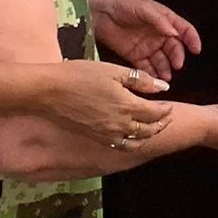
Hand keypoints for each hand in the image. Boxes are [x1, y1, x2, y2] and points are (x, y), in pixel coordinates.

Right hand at [37, 61, 173, 147]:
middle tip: (167, 117)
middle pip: (148, 130)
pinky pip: (118, 146)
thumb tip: (162, 87)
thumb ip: (141, 81)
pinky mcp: (94, 137)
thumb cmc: (81, 76)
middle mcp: (118, 125)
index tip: (170, 105)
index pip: (155, 113)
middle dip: (161, 124)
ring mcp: (105, 134)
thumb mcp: (114, 71)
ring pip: (134, 142)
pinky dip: (130, 143)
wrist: (48, 91)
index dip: (166, 110)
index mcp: (127, 106)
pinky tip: (131, 135)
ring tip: (152, 127)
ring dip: (147, 136)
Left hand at [88, 0, 202, 80]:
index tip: (196, 50)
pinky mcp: (134, 55)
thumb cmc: (122, 4)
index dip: (192, 39)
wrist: (97, 12)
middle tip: (177, 65)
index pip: (184, 30)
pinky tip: (153, 80)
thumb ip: (160, 21)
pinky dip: (151, 74)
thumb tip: (175, 33)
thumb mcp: (144, 8)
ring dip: (165, 69)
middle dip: (177, 57)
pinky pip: (145, 67)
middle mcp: (158, 34)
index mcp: (165, 19)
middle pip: (174, 47)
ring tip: (165, 78)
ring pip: (161, 60)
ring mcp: (147, 46)